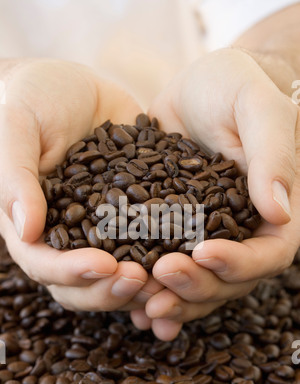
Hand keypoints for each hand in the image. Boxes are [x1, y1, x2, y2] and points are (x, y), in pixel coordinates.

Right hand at [0, 58, 147, 310]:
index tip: (105, 265)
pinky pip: (151, 246)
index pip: (45, 265)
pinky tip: (191, 262)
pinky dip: (167, 261)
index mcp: (33, 225)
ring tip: (171, 278)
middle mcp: (69, 237)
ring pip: (118, 277)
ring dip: (143, 286)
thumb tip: (27, 230)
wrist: (72, 86)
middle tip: (142, 278)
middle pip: (84, 285)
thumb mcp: (16, 126)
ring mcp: (104, 231)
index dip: (72, 272)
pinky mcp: (135, 217)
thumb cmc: (32, 99)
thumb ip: (15, 177)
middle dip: (111, 289)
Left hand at [130, 48, 299, 340]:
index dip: (239, 262)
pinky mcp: (173, 233)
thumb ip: (272, 153)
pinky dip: (154, 293)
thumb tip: (279, 211)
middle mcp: (242, 232)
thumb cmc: (234, 86)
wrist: (198, 88)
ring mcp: (206, 236)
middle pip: (229, 280)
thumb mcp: (254, 106)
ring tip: (143, 307)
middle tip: (161, 276)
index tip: (203, 252)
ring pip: (198, 285)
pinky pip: (167, 270)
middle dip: (197, 286)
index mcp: (272, 210)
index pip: (269, 252)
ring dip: (173, 300)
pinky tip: (133, 308)